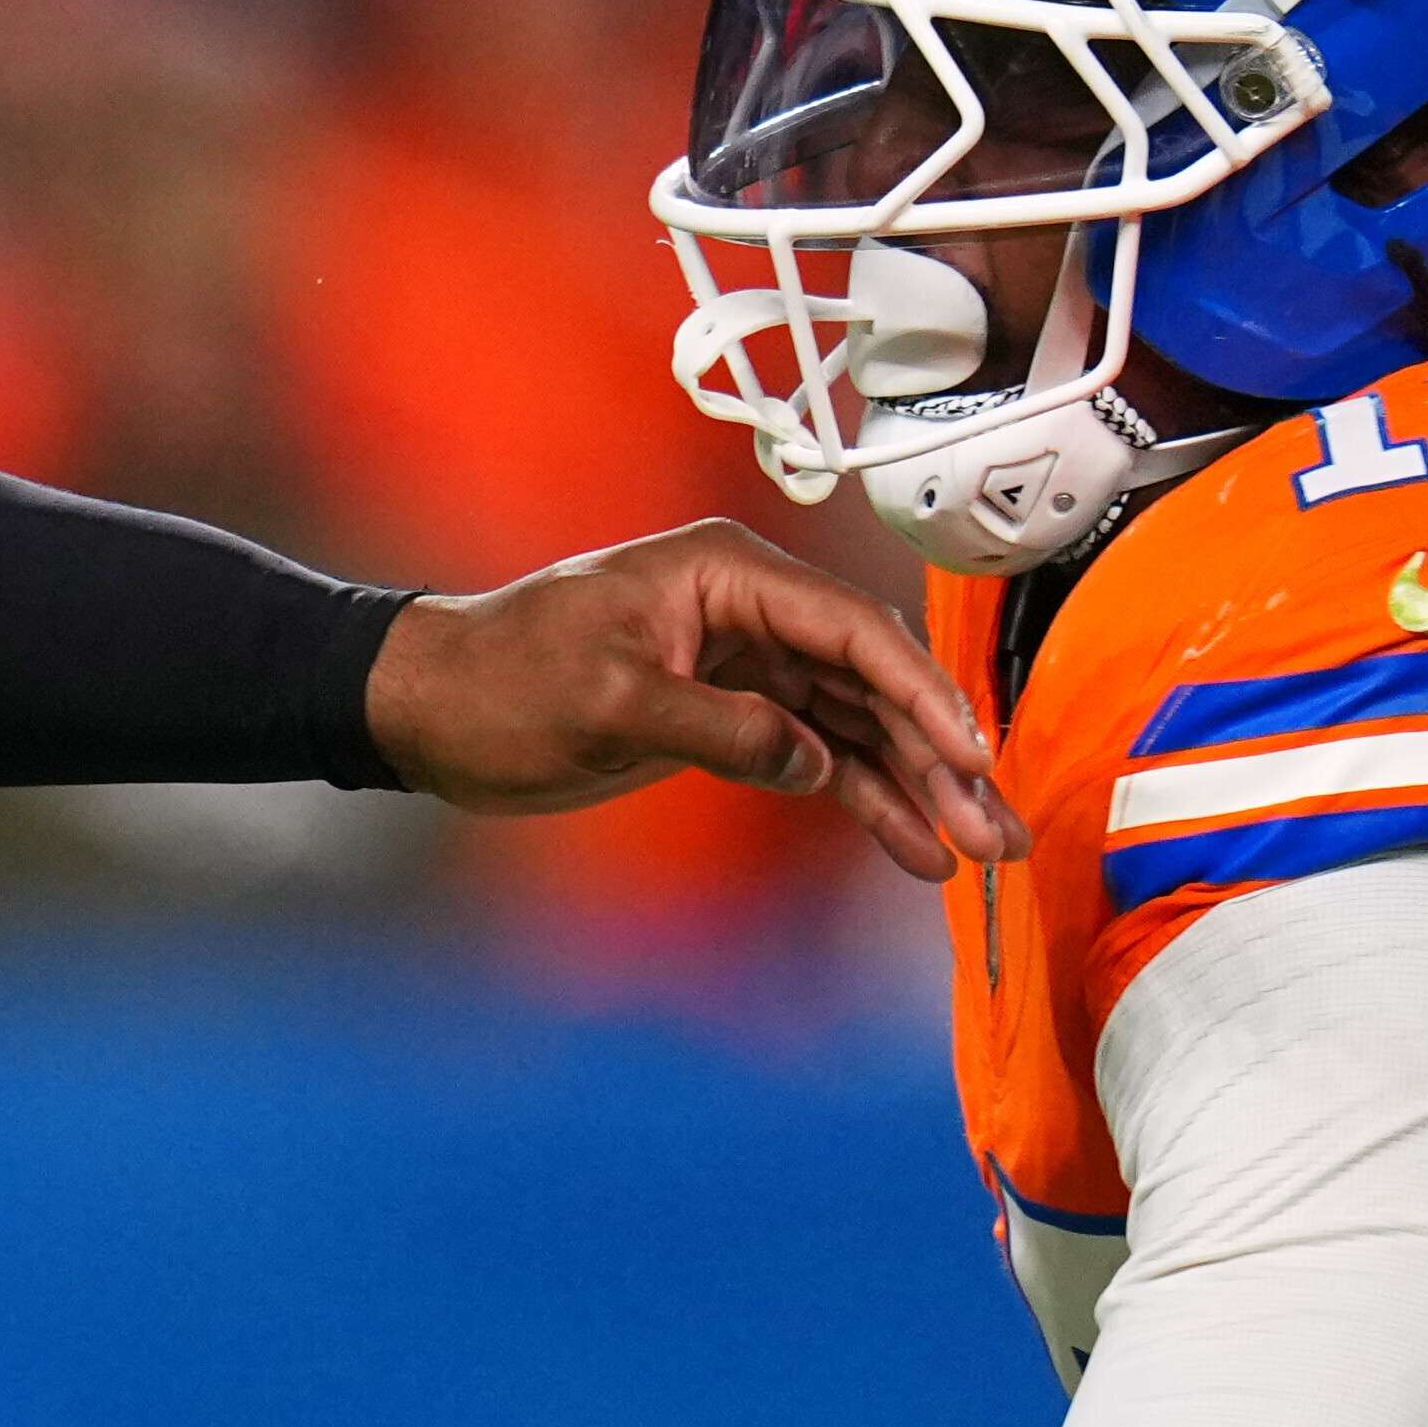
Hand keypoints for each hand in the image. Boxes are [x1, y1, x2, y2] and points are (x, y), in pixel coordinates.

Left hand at [369, 520, 1012, 877]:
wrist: (430, 709)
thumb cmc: (499, 681)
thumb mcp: (607, 701)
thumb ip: (719, 728)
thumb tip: (809, 763)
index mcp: (725, 573)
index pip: (851, 630)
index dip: (921, 696)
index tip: (970, 758)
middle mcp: (749, 609)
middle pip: (873, 682)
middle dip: (940, 757)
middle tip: (997, 828)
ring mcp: (746, 664)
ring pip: (857, 726)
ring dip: (915, 789)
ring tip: (974, 853)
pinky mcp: (730, 715)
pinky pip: (816, 756)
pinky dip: (862, 800)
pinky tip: (910, 848)